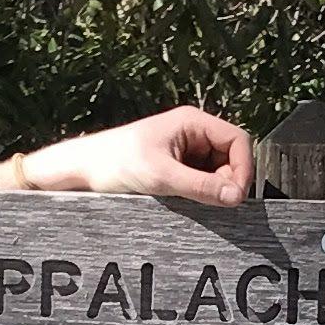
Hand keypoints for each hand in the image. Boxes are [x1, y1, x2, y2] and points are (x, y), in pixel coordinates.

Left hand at [11, 105, 254, 205]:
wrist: (82, 170)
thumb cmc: (114, 163)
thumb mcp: (161, 176)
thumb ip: (201, 187)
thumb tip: (236, 197)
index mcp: (193, 122)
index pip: (238, 141)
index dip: (242, 169)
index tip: (234, 196)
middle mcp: (193, 133)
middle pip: (230, 159)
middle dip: (226, 182)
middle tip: (211, 203)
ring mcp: (185, 150)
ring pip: (217, 173)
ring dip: (211, 189)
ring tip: (188, 200)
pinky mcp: (176, 166)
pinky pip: (200, 181)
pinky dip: (199, 193)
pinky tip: (182, 201)